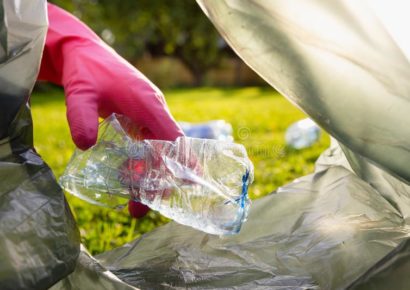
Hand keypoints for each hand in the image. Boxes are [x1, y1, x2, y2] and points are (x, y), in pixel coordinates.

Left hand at [38, 4, 182, 217]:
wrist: (82, 53)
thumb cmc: (86, 70)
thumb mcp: (80, 92)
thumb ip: (82, 117)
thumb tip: (85, 146)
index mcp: (148, 104)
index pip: (173, 136)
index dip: (184, 160)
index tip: (190, 183)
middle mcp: (152, 111)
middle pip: (165, 151)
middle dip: (159, 180)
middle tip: (143, 207)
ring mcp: (146, 116)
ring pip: (155, 152)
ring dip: (147, 177)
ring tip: (134, 206)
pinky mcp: (136, 119)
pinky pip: (144, 146)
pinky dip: (139, 165)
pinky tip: (127, 181)